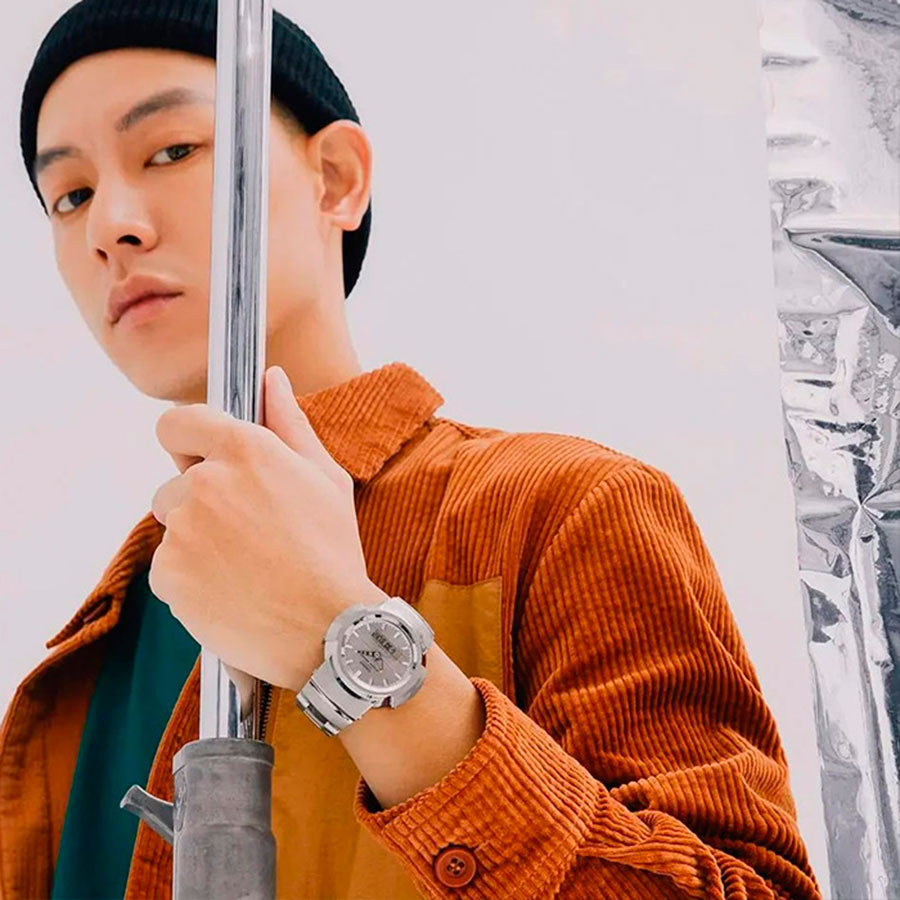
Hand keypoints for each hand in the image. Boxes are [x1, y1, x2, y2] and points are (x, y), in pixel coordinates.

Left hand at [149, 365, 384, 692]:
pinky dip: (191, 581)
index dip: (188, 441)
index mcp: (245, 450)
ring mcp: (182, 530)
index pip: (177, 422)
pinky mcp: (168, 574)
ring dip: (196, 542)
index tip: (201, 459)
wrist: (328, 629)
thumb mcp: (325, 479)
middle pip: (175, 483)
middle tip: (247, 532)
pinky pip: (168, 568)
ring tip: (244, 567)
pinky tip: (230, 592)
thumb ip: (290, 423)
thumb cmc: (333, 552)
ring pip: (174, 527)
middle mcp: (205, 482)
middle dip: (201, 502)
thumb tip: (271, 378)